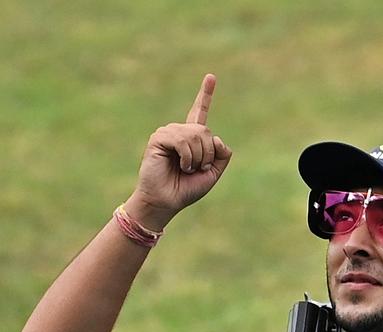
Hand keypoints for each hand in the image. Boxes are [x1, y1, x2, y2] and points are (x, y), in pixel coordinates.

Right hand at [126, 73, 232, 228]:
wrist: (167, 201)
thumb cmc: (187, 188)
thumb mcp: (213, 172)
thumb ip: (222, 154)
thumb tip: (216, 137)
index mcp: (193, 138)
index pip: (200, 112)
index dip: (206, 95)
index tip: (211, 76)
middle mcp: (180, 132)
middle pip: (206, 132)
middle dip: (208, 154)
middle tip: (197, 169)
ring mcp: (168, 133)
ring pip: (197, 135)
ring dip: (198, 158)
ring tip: (186, 169)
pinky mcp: (159, 138)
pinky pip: (183, 141)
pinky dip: (187, 157)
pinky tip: (179, 165)